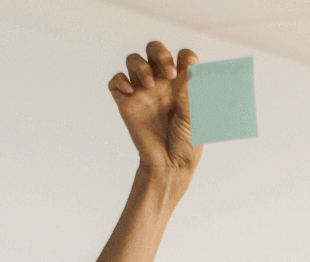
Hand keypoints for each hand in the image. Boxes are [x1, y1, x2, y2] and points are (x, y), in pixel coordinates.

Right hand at [107, 41, 201, 170]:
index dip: (184, 57)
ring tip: (149, 86)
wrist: (169, 165)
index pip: (182, 56)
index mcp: (182, 83)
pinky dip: (120, 80)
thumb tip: (187, 69)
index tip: (186, 73)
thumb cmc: (187, 143)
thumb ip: (189, 92)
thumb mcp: (194, 115)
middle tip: (168, 73)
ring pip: (133, 60)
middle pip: (154, 49)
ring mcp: (142, 91)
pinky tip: (130, 91)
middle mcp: (161, 83)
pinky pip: (115, 82)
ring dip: (141, 66)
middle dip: (160, 53)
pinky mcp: (126, 103)